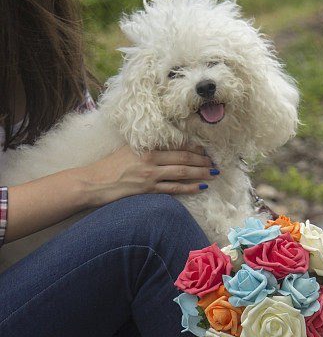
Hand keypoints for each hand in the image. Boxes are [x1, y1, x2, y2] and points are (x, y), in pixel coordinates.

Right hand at [81, 144, 217, 207]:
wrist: (93, 183)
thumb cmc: (109, 166)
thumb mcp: (128, 149)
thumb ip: (147, 147)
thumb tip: (165, 146)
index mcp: (146, 147)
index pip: (176, 145)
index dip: (193, 148)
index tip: (204, 150)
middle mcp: (150, 160)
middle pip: (183, 158)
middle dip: (201, 161)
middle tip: (214, 162)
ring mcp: (150, 176)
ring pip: (182, 173)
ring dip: (200, 173)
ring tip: (213, 173)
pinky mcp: (148, 190)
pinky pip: (174, 189)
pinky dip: (189, 188)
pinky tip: (200, 188)